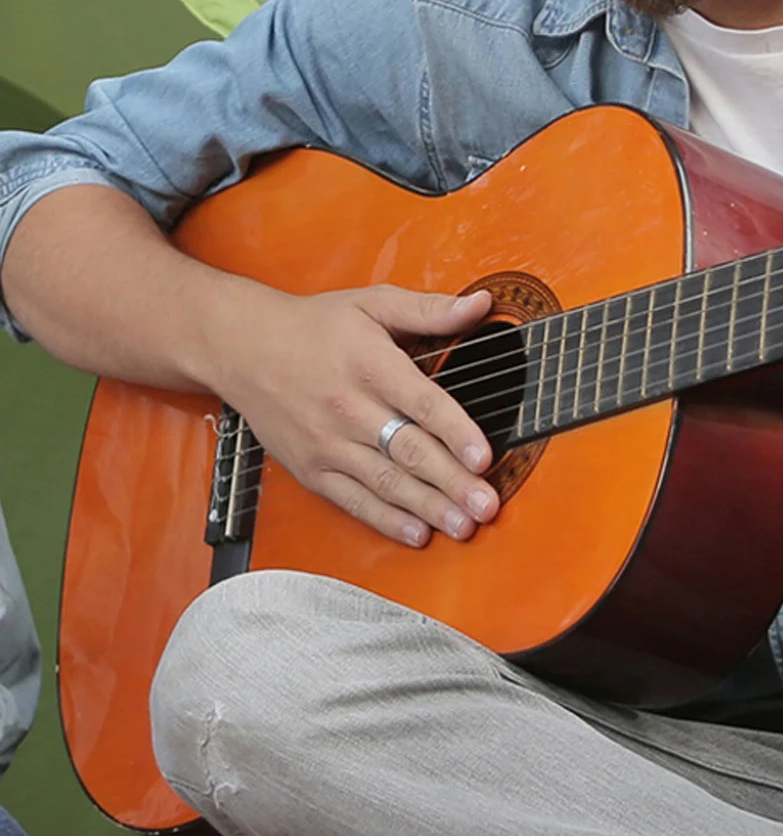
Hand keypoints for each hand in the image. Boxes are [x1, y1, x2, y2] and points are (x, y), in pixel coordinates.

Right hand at [208, 284, 499, 547]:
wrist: (242, 350)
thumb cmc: (314, 326)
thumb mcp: (373, 302)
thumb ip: (430, 308)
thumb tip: (480, 303)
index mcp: (371, 366)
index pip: (422, 403)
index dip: (456, 432)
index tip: (484, 457)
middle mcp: (349, 409)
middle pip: (409, 451)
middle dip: (452, 483)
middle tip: (486, 505)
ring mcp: (328, 444)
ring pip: (386, 482)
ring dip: (428, 508)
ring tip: (463, 526)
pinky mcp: (312, 470)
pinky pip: (353, 501)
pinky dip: (386, 520)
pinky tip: (416, 532)